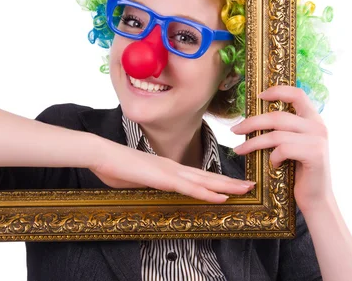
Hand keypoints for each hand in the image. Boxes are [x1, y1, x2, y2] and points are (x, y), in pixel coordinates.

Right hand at [89, 139, 254, 202]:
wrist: (101, 154)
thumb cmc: (113, 166)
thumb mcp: (134, 179)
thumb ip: (146, 183)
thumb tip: (148, 186)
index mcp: (166, 168)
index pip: (196, 176)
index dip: (215, 181)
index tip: (231, 186)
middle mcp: (173, 167)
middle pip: (207, 176)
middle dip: (230, 182)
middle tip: (250, 185)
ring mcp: (169, 172)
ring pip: (205, 181)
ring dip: (227, 186)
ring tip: (245, 189)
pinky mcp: (163, 178)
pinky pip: (190, 189)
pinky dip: (207, 194)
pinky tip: (221, 198)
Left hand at [229, 85, 333, 212]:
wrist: (316, 198)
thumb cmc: (298, 170)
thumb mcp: (292, 145)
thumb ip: (283, 129)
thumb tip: (254, 117)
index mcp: (313, 119)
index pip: (297, 94)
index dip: (277, 91)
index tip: (258, 96)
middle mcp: (318, 126)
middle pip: (277, 116)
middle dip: (251, 122)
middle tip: (234, 130)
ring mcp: (318, 140)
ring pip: (276, 134)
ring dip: (253, 143)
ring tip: (239, 150)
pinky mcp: (315, 154)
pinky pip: (283, 149)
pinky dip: (273, 157)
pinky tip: (273, 165)